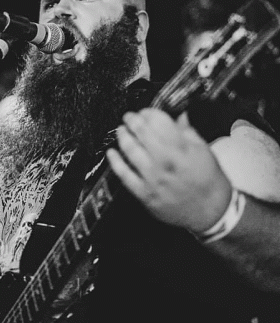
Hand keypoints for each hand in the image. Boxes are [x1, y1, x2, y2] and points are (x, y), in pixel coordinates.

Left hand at [106, 108, 232, 232]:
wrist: (211, 211)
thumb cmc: (208, 180)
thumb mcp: (204, 150)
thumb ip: (187, 132)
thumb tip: (178, 116)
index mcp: (181, 149)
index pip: (158, 122)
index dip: (148, 113)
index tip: (145, 111)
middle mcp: (165, 162)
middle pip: (142, 134)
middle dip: (133, 121)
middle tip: (129, 117)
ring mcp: (153, 179)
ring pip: (131, 151)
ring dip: (123, 137)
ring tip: (121, 130)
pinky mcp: (145, 194)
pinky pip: (124, 175)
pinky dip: (115, 162)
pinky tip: (111, 153)